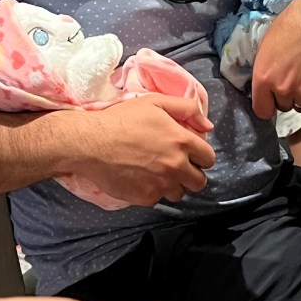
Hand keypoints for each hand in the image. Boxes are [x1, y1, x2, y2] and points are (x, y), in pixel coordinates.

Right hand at [69, 95, 215, 205]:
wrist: (91, 143)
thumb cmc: (122, 119)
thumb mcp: (155, 102)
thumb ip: (187, 109)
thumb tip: (208, 126)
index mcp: (182, 142)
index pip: (208, 158)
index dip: (200, 156)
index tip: (190, 154)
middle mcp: (176, 166)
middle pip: (199, 182)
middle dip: (191, 174)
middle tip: (175, 166)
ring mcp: (161, 185)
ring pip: (179, 194)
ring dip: (173, 185)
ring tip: (157, 173)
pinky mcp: (146, 198)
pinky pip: (158, 199)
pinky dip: (152, 191)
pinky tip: (140, 178)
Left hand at [252, 0, 300, 118]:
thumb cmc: (291, 26)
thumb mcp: (266, 48)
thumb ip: (264, 73)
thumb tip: (264, 88)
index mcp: (264, 78)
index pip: (262, 111)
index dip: (267, 105)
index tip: (271, 98)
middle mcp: (283, 89)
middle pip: (283, 107)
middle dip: (285, 96)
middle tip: (292, 78)